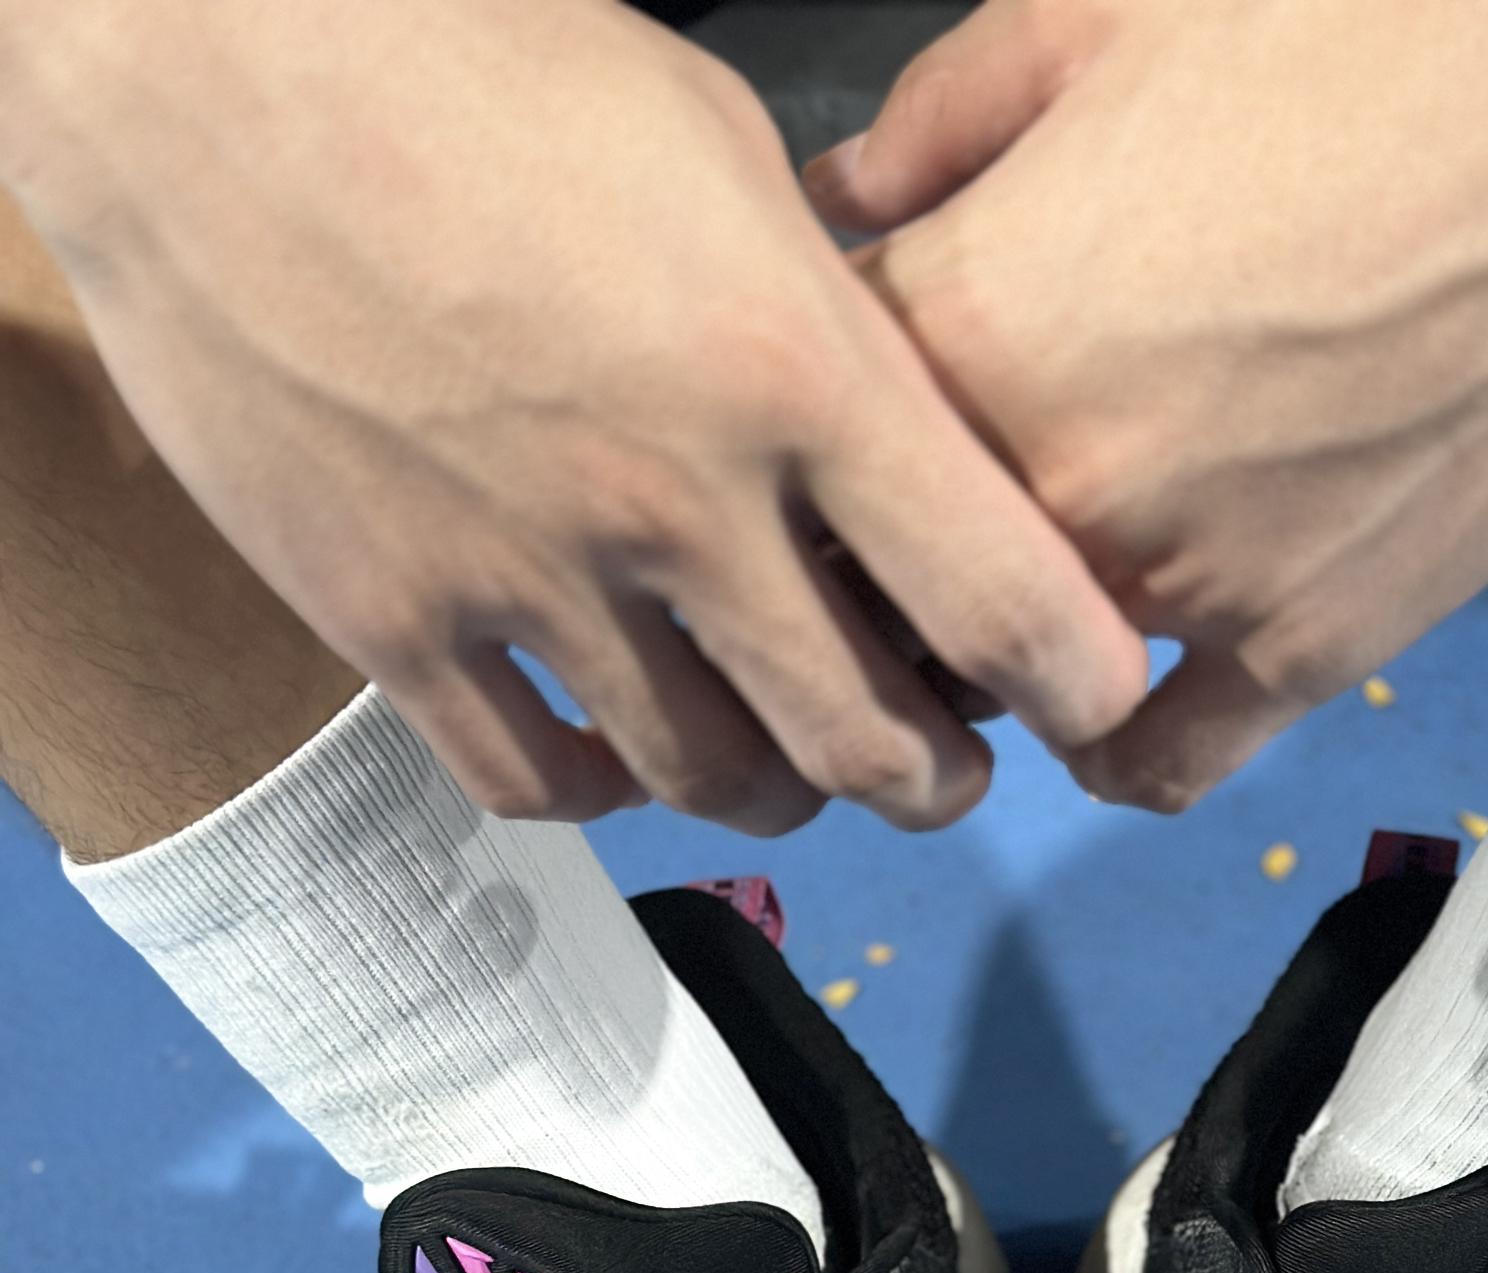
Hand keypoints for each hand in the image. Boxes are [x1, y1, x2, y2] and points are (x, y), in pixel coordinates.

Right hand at [0, 0, 1149, 830]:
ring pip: (711, 784)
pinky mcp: (390, 620)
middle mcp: (675, 506)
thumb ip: (831, 330)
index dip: (1077, 679)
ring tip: (792, 757)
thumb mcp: (720, 154)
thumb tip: (909, 456)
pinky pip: (536, 782)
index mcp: (793, 372)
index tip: (1091, 694)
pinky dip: (604, 791)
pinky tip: (622, 751)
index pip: (1004, 600)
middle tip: (947, 760)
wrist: (204, 58)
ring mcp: (526, 578)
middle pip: (869, 743)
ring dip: (781, 791)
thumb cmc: (481, 62)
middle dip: (939, 776)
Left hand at [812, 0, 1487, 811]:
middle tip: (917, 493)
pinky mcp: (1307, 652)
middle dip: (879, 543)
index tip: (848, 374)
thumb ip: (940, 127)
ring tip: (1018, 576)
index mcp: (970, 322)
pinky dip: (1112, 740)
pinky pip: (1158, 761)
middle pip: (889, 581)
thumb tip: (832, 204)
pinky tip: (1107, 692)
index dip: (813, 394)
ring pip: (1007, 677)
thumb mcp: (1103, 15)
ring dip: (990, 643)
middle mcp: (1054, 490)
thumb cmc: (1366, 16)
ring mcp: (1184, 591)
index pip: (813, 417)